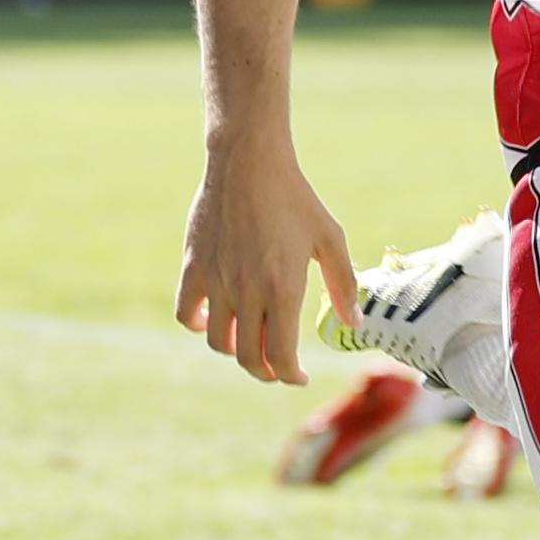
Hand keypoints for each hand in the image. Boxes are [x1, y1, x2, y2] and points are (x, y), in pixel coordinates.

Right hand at [178, 142, 356, 383]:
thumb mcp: (330, 238)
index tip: (297, 376)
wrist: (249, 163)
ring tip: (250, 341)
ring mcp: (216, 281)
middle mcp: (247, 292)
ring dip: (236, 351)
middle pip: (249, 358)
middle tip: (277, 368)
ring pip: (218, 341)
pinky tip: (213, 320)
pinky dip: (197, 325)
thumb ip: (343, 284)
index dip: (289, 375)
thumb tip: (353, 322)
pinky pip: (186, 313)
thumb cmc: (295, 198)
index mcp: (282, 289)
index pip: (280, 355)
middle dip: (266, 372)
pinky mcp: (193, 267)